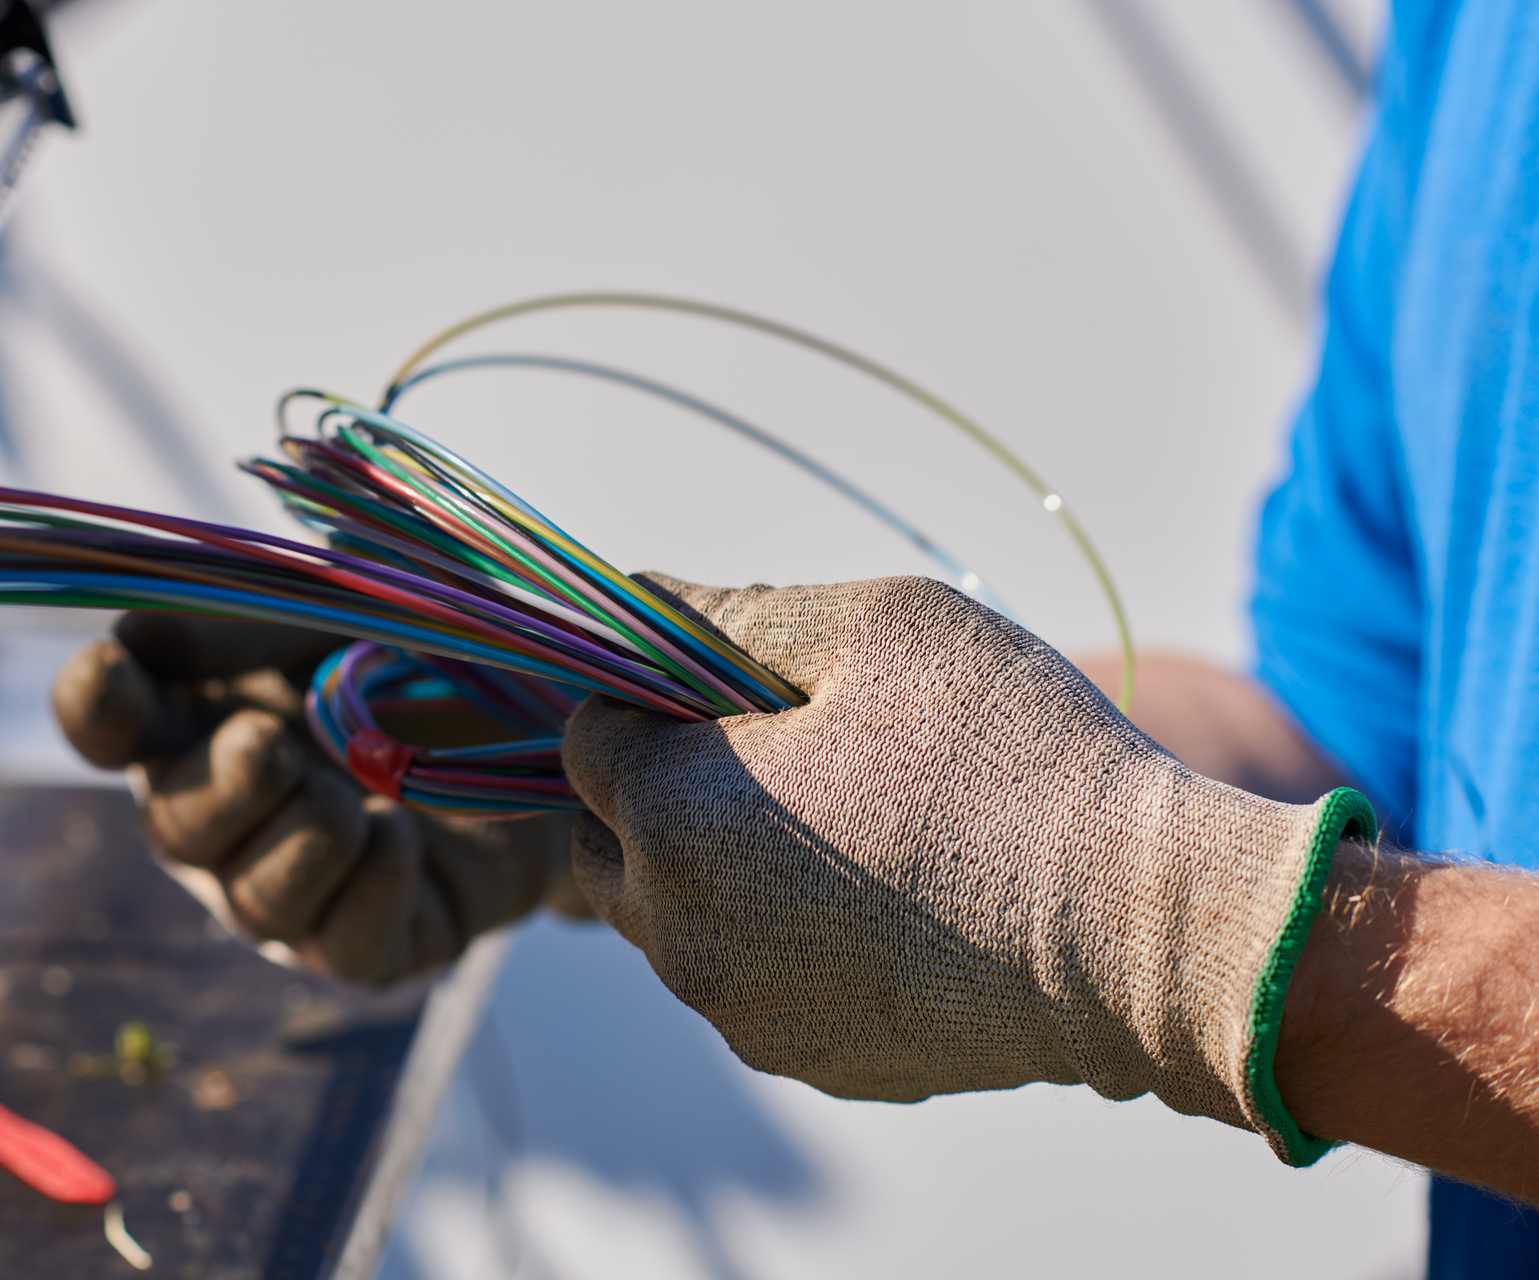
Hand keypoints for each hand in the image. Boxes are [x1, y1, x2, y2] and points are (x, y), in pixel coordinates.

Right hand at [53, 614, 584, 984]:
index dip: (94, 704)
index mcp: (206, 717)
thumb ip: (253, 605)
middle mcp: (235, 816)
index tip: (116, 666)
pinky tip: (400, 834)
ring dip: (298, 843)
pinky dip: (369, 886)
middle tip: (268, 744)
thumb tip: (142, 628)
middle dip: (217, 788)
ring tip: (351, 798)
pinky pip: (344, 944)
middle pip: (173, 827)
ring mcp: (301, 891)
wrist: (559, 723)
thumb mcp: (350, 599)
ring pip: (255, 902)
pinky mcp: (378, 943)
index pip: (107, 721)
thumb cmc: (429, 653)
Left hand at [562, 573, 1372, 1162]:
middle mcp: (679, 931)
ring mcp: (740, 1011)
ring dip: (715, 872)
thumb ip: (730, 609)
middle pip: (607, 843)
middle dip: (657, 794)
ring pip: (677, 923)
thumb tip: (640, 598)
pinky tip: (879, 905)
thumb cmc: (1007, 751)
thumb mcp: (873, 626)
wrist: (1139, 927)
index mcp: (672, 816)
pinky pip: (751, 985)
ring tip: (839, 829)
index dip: (644, 701)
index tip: (719, 691)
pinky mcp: (806, 1060)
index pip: (584, 739)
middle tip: (773, 756)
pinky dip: (779, 943)